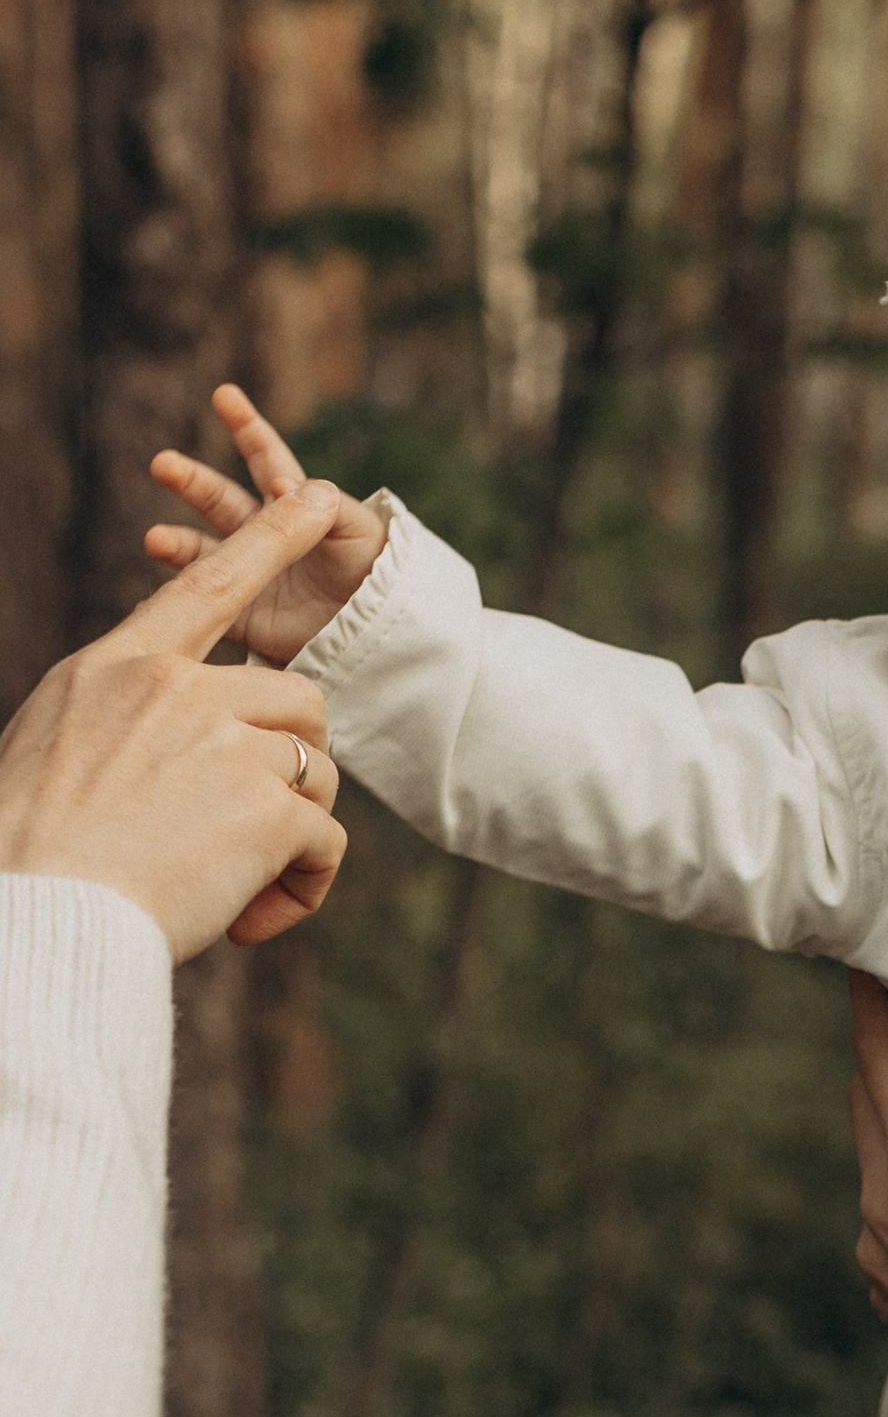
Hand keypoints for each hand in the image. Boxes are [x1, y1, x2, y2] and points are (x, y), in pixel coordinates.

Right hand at [0, 490, 348, 958]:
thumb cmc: (33, 847)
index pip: (210, 588)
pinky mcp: (267, 807)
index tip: (318, 498)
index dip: (271, 541)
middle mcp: (179, 687)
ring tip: (243, 885)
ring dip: (297, 830)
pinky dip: (304, 886)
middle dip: (297, 762)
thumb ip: (129, 718)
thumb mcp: (61, 745)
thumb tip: (186, 738)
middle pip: (297, 698)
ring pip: (317, 769)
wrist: (37, 909)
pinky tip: (252, 918)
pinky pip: (326, 840)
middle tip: (261, 828)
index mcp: (123, 665)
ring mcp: (226, 741)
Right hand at [143, 382, 388, 664]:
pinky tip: (156, 602)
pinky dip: (182, 602)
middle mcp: (265, 536)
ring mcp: (252, 575)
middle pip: (219, 499)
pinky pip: (210, 608)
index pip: (266, 458)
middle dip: (190, 481)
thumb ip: (326, 504)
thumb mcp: (361, 530)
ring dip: (176, 544)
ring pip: (204, 554)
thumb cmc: (380, 575)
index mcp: (294, 507)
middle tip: (163, 464)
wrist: (383, 637)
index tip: (224, 395)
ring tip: (155, 540)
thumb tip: (281, 482)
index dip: (246, 427)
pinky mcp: (248, 618)